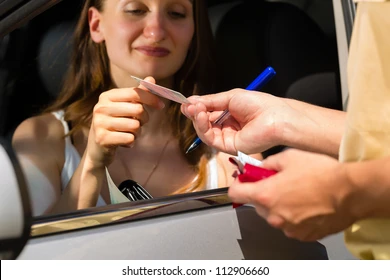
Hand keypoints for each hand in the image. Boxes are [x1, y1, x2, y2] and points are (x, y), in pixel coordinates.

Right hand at [86, 77, 164, 167]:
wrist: (98, 146)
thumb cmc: (116, 122)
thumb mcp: (125, 106)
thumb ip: (138, 93)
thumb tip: (151, 79)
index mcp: (107, 96)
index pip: (135, 93)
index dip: (151, 98)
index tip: (161, 106)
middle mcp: (101, 107)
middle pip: (138, 109)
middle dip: (144, 118)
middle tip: (139, 123)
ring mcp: (100, 123)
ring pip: (135, 125)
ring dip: (138, 132)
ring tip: (130, 133)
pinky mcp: (102, 138)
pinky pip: (130, 139)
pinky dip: (131, 141)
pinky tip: (124, 141)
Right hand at [181, 89, 299, 154]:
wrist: (274, 117)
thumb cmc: (258, 104)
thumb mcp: (230, 98)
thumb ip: (210, 101)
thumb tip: (191, 101)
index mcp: (229, 115)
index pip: (208, 113)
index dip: (197, 108)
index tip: (186, 103)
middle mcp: (227, 127)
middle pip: (204, 123)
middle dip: (195, 113)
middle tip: (189, 106)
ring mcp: (227, 138)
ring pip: (205, 132)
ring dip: (198, 120)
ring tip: (195, 110)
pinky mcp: (228, 147)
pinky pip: (210, 139)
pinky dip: (203, 128)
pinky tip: (202, 116)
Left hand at [228, 149, 355, 240]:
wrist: (351, 192)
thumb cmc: (321, 173)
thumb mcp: (290, 157)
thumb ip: (268, 164)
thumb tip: (259, 168)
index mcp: (265, 195)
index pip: (235, 194)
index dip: (238, 184)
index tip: (244, 180)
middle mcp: (273, 215)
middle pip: (256, 204)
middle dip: (263, 193)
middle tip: (279, 182)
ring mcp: (287, 228)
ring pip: (273, 215)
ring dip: (279, 206)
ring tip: (298, 193)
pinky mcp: (302, 235)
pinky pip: (289, 225)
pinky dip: (293, 216)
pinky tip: (307, 205)